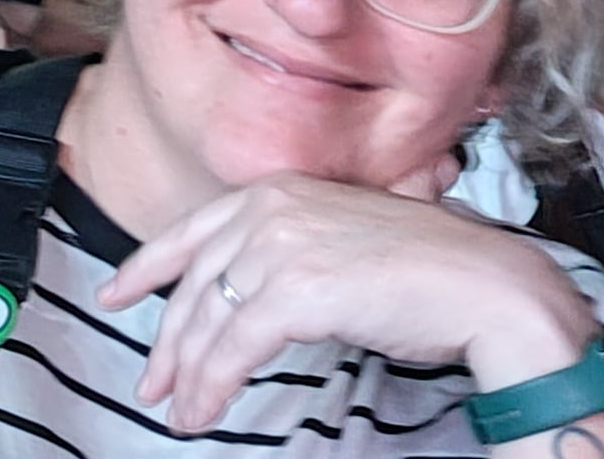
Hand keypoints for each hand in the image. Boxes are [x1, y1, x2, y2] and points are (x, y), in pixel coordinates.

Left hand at [99, 177, 593, 434]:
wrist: (484, 284)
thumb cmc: (428, 269)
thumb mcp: (342, 240)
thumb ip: (292, 252)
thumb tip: (253, 291)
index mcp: (277, 191)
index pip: (191, 231)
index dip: (145, 266)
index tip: (118, 293)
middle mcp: (269, 210)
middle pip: (192, 283)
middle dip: (166, 339)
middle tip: (151, 382)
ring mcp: (279, 247)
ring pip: (206, 321)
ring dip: (186, 375)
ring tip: (178, 412)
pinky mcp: (294, 292)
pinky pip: (233, 349)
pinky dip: (211, 386)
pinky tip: (203, 411)